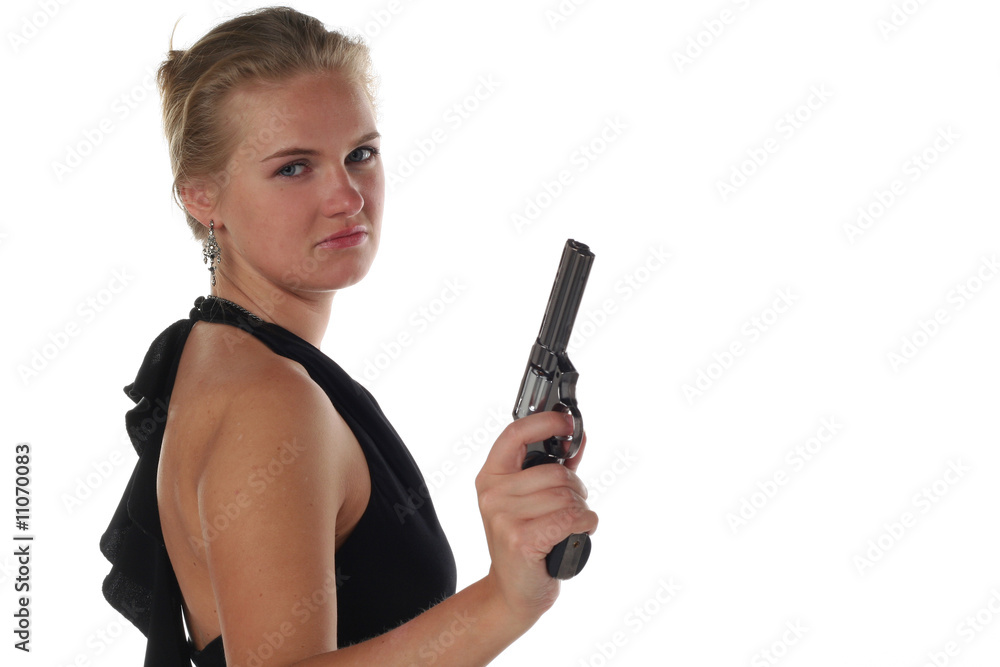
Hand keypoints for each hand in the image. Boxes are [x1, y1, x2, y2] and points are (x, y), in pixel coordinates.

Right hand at [475, 411, 597, 620]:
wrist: (514, 589)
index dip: (544, 422)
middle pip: (556, 473)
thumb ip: (554, 466)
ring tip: (568, 524)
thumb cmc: (526, 540)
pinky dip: (585, 524)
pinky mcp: (521, 539)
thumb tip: (578, 438)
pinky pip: (571, 518)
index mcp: (491, 477)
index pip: (515, 434)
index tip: (567, 422)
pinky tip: (578, 531)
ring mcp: (504, 517)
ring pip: (567, 497)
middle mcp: (493, 494)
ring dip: (581, 510)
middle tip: (571, 506)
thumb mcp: (533, 499)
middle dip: (576, 490)